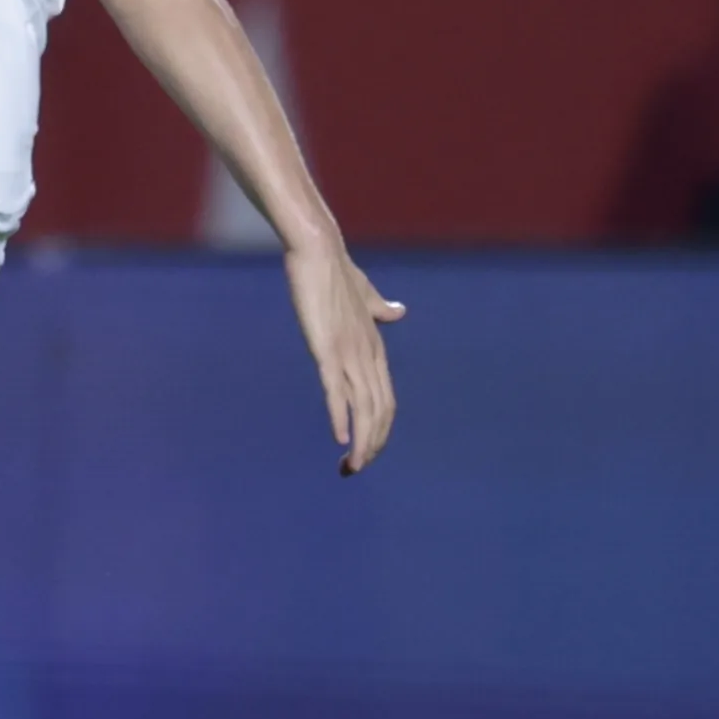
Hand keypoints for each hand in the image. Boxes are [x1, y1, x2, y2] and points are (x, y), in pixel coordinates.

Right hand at [283, 244, 403, 474]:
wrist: (319, 249)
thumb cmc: (336, 271)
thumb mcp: (364, 295)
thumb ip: (380, 308)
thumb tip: (399, 311)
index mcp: (375, 347)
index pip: (386, 400)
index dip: (380, 430)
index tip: (369, 451)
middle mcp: (368, 354)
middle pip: (379, 411)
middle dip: (373, 445)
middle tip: (357, 469)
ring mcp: (349, 353)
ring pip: (363, 407)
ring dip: (361, 441)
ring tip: (353, 466)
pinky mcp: (327, 348)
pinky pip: (338, 389)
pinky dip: (342, 416)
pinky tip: (341, 439)